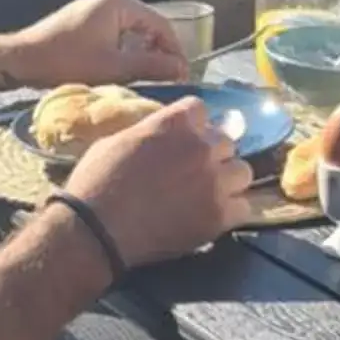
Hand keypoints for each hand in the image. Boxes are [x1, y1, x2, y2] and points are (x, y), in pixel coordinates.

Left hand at [22, 0, 187, 85]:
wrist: (22, 60)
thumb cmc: (66, 61)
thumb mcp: (113, 68)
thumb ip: (151, 67)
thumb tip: (182, 70)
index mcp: (120, 2)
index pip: (162, 25)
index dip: (175, 52)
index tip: (183, 77)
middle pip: (149, 26)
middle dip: (160, 53)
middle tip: (170, 80)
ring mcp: (99, 7)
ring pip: (135, 32)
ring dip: (144, 54)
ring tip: (151, 79)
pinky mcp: (89, 20)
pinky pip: (119, 34)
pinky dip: (127, 51)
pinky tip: (128, 71)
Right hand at [66, 98, 252, 267]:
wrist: (96, 230)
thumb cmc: (95, 183)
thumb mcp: (117, 140)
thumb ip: (151, 131)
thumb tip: (163, 133)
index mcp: (175, 122)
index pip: (200, 109)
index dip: (192, 125)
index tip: (184, 138)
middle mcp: (201, 147)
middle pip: (226, 141)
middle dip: (212, 153)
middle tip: (194, 171)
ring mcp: (214, 182)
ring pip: (242, 172)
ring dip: (227, 180)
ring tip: (209, 193)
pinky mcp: (220, 215)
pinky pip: (244, 206)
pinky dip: (230, 211)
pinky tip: (212, 216)